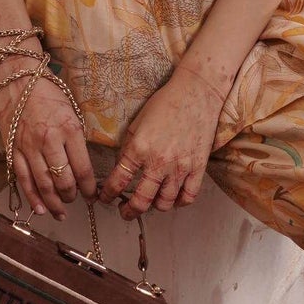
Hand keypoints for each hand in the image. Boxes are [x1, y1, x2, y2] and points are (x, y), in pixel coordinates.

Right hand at [1, 71, 93, 216]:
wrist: (16, 78)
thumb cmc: (47, 92)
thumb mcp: (71, 111)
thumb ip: (76, 139)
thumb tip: (82, 167)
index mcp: (69, 129)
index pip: (83, 169)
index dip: (89, 188)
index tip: (93, 195)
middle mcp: (49, 141)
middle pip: (63, 180)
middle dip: (72, 196)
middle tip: (76, 200)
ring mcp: (29, 147)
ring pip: (43, 184)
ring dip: (54, 203)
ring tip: (61, 212)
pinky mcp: (13, 150)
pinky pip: (23, 179)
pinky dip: (32, 197)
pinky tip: (40, 208)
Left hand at [105, 64, 226, 216]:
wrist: (196, 92)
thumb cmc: (165, 103)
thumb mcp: (136, 123)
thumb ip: (127, 148)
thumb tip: (120, 169)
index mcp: (139, 148)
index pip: (118, 181)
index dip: (107, 194)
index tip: (104, 197)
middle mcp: (159, 162)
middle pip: (141, 201)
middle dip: (129, 211)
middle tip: (125, 211)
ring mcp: (181, 167)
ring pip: (165, 203)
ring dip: (153, 207)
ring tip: (149, 202)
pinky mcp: (198, 168)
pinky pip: (188, 196)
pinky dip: (179, 203)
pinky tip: (172, 198)